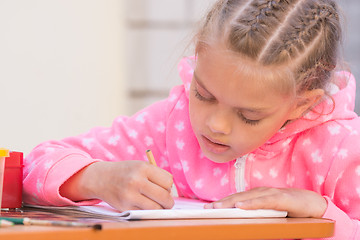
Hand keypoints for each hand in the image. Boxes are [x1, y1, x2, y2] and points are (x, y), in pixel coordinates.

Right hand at [60, 161, 173, 210]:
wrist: (101, 178)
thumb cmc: (126, 172)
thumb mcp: (141, 166)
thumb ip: (157, 176)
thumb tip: (171, 194)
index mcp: (143, 168)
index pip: (168, 181)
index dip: (168, 186)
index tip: (163, 187)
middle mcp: (136, 181)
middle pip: (164, 196)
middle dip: (169, 201)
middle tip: (166, 201)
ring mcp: (130, 196)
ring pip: (156, 208)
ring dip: (160, 208)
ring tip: (156, 204)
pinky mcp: (125, 208)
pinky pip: (145, 214)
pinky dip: (149, 212)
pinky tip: (145, 206)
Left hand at [204, 187, 327, 217]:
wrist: (314, 205)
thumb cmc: (291, 209)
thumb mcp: (270, 213)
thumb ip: (257, 214)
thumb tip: (241, 220)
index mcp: (258, 195)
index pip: (237, 198)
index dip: (223, 202)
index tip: (209, 207)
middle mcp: (262, 192)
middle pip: (239, 197)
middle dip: (222, 202)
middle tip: (208, 208)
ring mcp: (271, 193)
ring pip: (248, 198)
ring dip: (232, 202)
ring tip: (218, 207)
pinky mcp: (281, 198)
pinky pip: (263, 201)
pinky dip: (251, 204)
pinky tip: (241, 206)